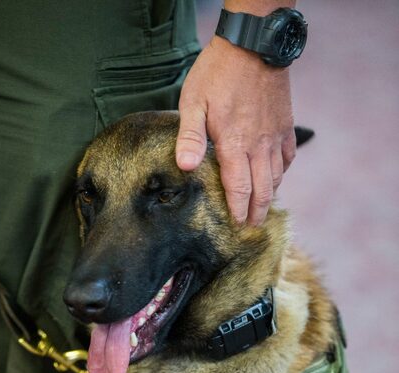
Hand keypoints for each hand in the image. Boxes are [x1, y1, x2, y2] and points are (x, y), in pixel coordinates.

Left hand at [176, 36, 295, 226]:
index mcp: (235, 145)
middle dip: (257, 213)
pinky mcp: (285, 124)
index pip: (239, 189)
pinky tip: (276, 177)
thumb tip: (186, 168)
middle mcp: (259, 146)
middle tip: (252, 228)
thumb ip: (190, 137)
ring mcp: (275, 136)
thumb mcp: (194, 102)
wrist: (253, 43)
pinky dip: (282, 172)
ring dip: (270, 195)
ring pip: (277, 176)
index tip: (237, 226)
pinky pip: (288, 157)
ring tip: (262, 208)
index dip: (238, 211)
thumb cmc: (218, 72)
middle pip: (262, 190)